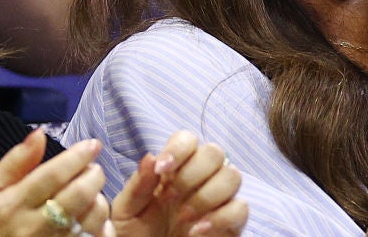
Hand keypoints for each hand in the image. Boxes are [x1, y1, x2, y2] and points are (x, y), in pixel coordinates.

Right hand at [0, 129, 111, 235]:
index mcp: (13, 205)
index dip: (77, 156)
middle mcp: (34, 226)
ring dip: (99, 198)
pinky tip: (91, 215)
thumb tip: (39, 134)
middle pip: (79, 194)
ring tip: (91, 193)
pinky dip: (100, 222)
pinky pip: (95, 235)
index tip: (92, 145)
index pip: (53, 175)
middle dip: (93, 175)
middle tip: (92, 169)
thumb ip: (15, 162)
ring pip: (92, 215)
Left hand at [111, 131, 247, 235]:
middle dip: (192, 173)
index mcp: (175, 170)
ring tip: (183, 218)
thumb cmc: (136, 235)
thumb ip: (137, 186)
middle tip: (170, 197)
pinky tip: (197, 231)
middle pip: (215, 151)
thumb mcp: (126, 212)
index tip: (162, 169)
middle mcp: (200, 179)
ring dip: (206, 195)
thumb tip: (150, 157)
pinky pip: (241, 208)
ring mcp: (218, 200)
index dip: (179, 149)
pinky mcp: (230, 222)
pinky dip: (220, 218)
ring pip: (233, 175)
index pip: (188, 139)